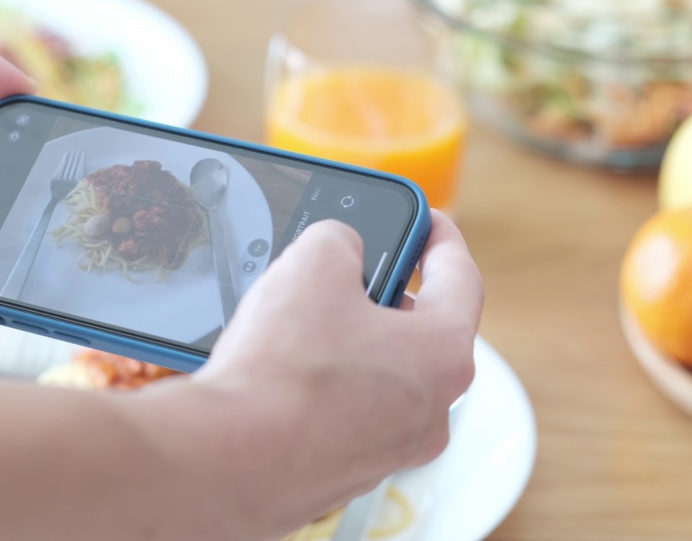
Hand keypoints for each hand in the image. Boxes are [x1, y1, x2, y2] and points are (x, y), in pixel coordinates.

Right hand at [188, 212, 481, 535]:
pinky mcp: (343, 472)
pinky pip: (342, 414)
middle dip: (383, 296)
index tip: (429, 221)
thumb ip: (340, 239)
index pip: (461, 279)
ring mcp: (388, 449)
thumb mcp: (313, 262)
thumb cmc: (285, 369)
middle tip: (348, 272)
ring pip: (379, 377)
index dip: (441, 238)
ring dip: (348, 344)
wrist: (231, 460)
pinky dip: (321, 388)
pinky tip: (280, 370)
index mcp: (443, 354)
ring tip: (299, 321)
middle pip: (419, 332)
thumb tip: (338, 250)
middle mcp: (430, 410)